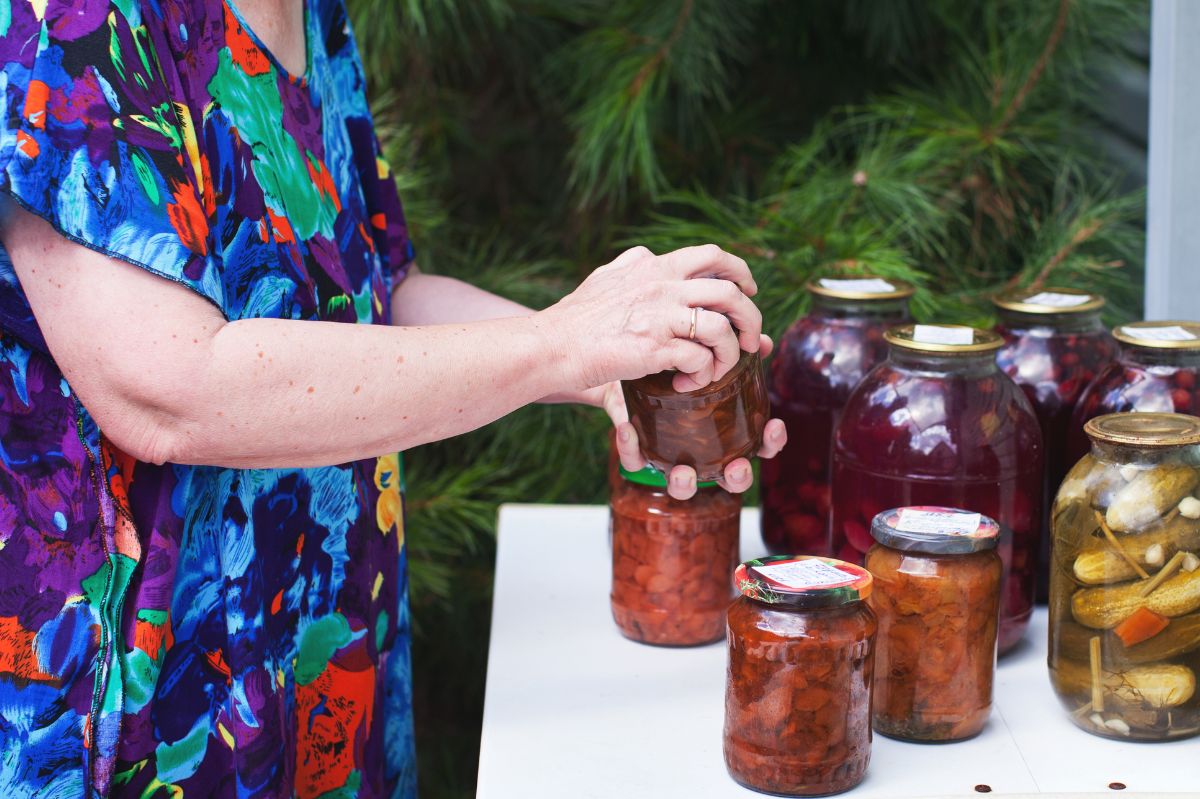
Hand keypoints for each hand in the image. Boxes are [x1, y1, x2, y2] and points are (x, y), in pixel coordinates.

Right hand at [540, 245, 762, 393]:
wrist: (551, 345)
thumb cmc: (574, 319)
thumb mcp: (605, 277)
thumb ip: (631, 266)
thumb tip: (647, 258)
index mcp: (652, 265)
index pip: (712, 256)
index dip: (739, 272)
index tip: (748, 290)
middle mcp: (661, 284)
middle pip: (730, 291)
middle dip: (751, 318)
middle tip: (750, 341)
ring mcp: (660, 315)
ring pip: (721, 327)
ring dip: (730, 354)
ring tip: (717, 370)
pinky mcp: (655, 347)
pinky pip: (700, 359)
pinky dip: (702, 375)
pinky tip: (685, 384)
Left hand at [593, 334, 786, 500]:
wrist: (633, 369)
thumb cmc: (681, 371)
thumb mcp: (709, 360)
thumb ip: (738, 354)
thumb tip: (762, 342)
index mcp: (729, 434)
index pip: (759, 446)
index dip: (771, 442)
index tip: (773, 426)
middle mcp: (705, 453)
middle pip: (730, 479)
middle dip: (737, 477)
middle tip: (735, 466)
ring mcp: (672, 457)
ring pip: (683, 486)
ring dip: (686, 483)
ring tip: (683, 471)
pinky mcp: (639, 452)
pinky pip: (635, 461)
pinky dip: (632, 449)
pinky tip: (628, 430)